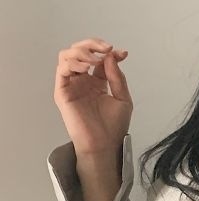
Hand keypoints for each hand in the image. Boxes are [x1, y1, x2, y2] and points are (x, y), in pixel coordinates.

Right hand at [53, 37, 132, 156]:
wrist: (104, 145)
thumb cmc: (113, 127)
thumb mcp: (123, 99)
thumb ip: (117, 78)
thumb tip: (111, 56)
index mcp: (97, 83)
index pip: (99, 60)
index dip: (109, 53)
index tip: (121, 53)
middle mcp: (83, 81)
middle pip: (80, 52)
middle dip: (92, 45)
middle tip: (106, 48)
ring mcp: (72, 85)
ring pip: (67, 56)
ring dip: (81, 52)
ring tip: (94, 59)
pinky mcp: (63, 92)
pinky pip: (62, 70)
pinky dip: (73, 63)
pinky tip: (86, 67)